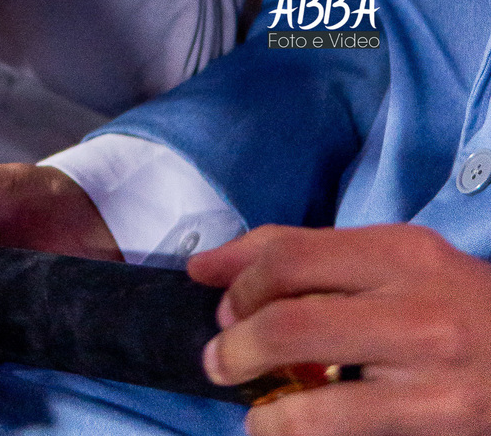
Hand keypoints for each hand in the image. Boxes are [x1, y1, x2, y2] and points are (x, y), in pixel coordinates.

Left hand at [192, 222, 490, 432]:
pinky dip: (291, 429)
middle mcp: (415, 304)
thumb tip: (217, 267)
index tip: (207, 286)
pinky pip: (339, 429)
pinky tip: (278, 426)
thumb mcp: (400, 263)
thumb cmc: (459, 305)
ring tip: (250, 403)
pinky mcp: (436, 419)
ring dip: (262, 401)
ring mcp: (427, 368)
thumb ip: (318, 259)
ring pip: (313, 390)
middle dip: (236, 340)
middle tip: (219, 355)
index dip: (235, 271)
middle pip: (291, 317)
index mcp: (401, 250)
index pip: (291, 252)